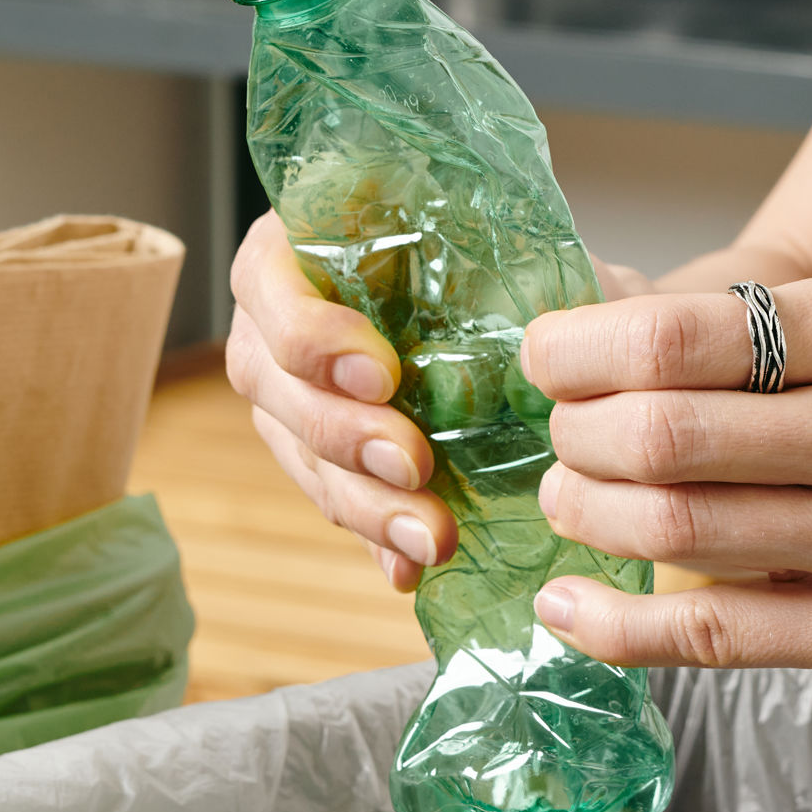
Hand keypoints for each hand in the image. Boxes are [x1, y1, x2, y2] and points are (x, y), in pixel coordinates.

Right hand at [224, 213, 654, 590]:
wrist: (534, 320)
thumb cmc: (517, 262)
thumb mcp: (516, 247)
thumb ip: (508, 269)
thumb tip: (542, 331)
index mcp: (303, 243)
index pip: (269, 283)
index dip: (311, 334)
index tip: (382, 374)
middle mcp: (278, 320)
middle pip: (273, 383)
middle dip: (342, 434)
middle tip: (413, 466)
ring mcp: (294, 393)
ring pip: (301, 455)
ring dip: (364, 504)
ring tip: (432, 538)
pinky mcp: (325, 457)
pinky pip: (334, 502)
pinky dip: (375, 539)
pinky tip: (410, 569)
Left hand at [522, 278, 811, 672]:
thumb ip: (732, 326)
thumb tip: (587, 301)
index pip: (684, 335)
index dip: (581, 349)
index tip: (544, 358)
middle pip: (667, 435)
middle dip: (576, 435)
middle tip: (561, 436)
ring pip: (678, 531)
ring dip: (586, 515)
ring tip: (569, 500)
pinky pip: (710, 634)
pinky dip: (615, 626)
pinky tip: (567, 604)